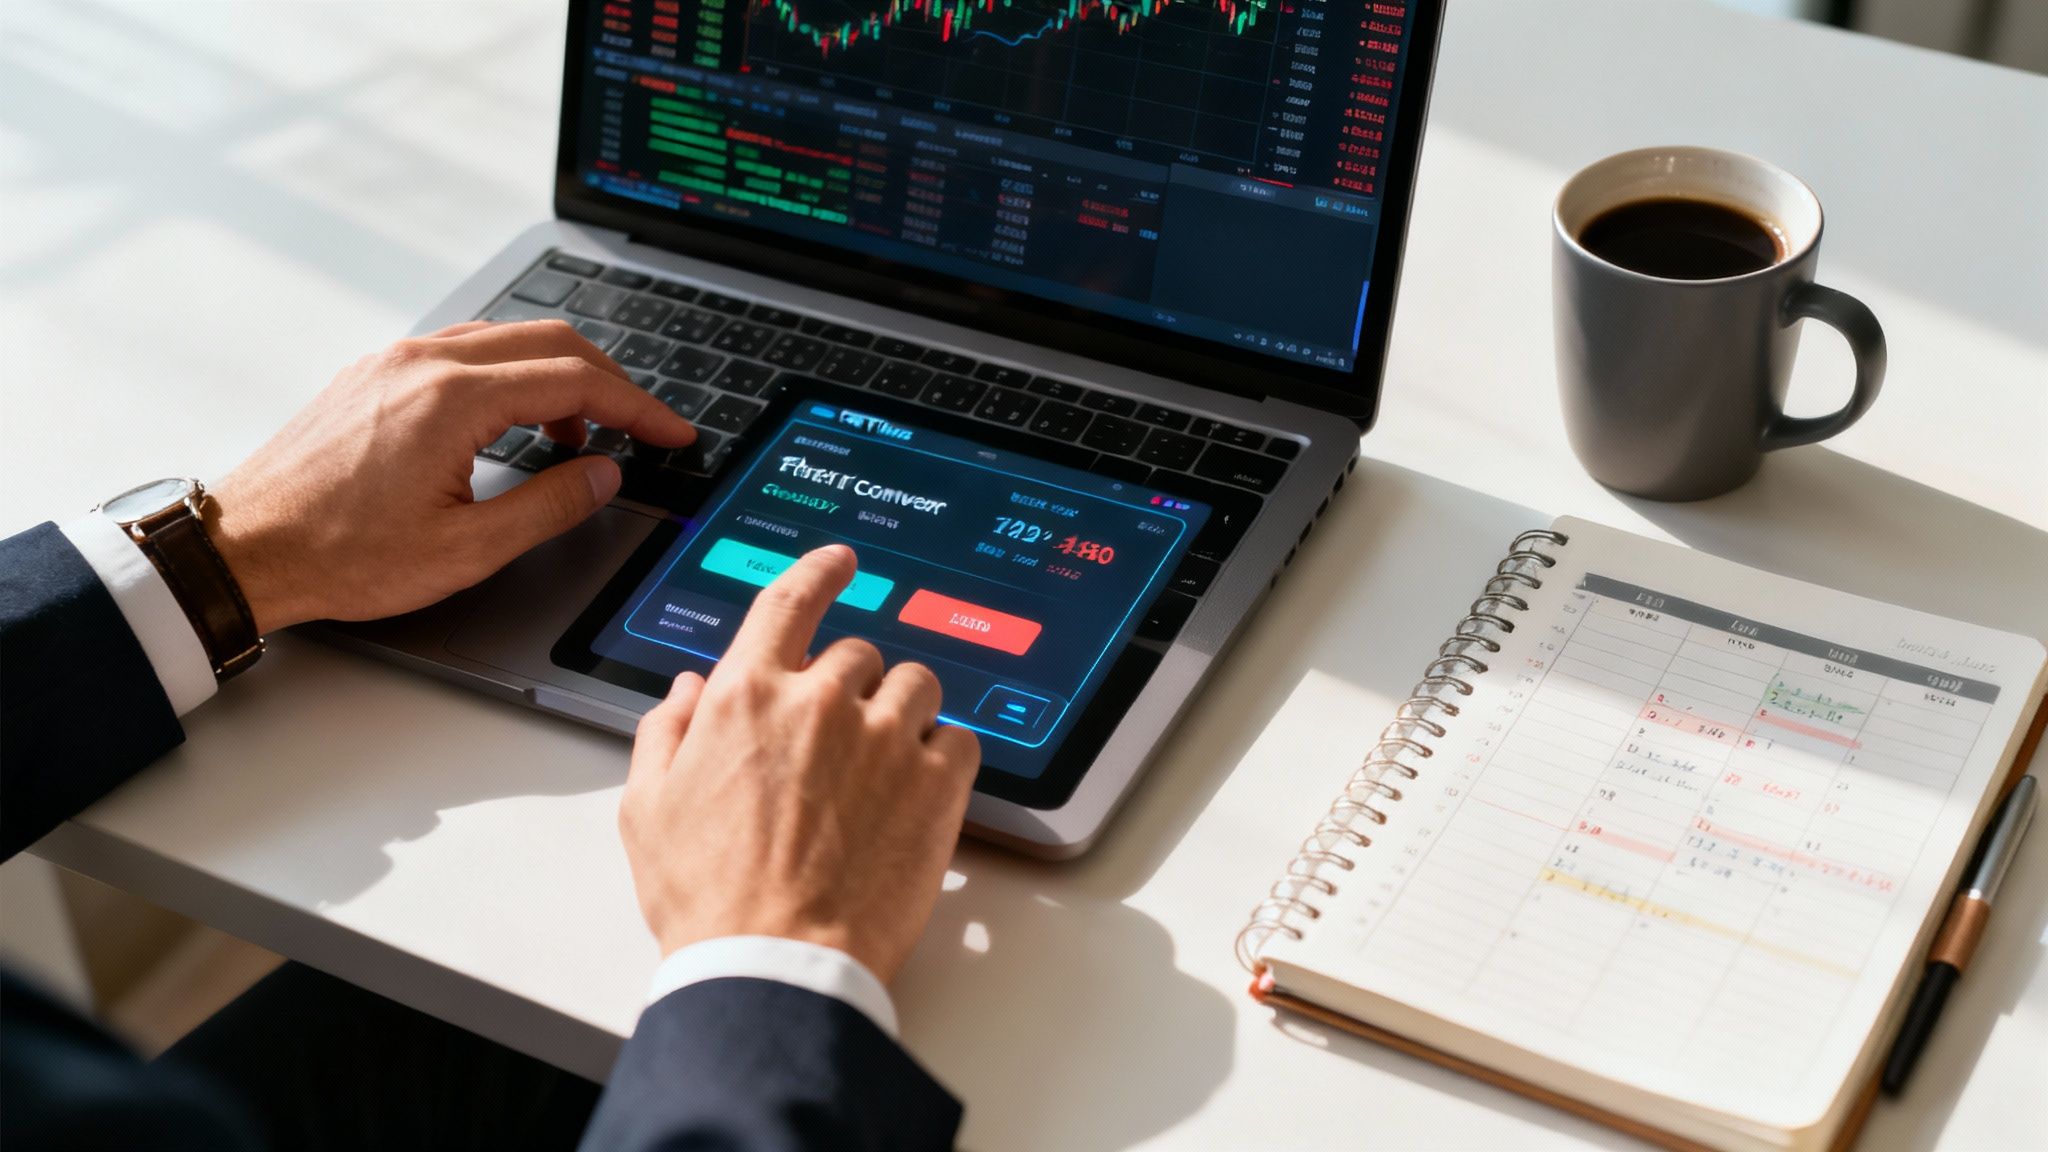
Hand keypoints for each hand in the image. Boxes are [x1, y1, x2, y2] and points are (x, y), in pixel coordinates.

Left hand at [208, 321, 694, 633]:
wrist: (245, 549)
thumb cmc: (339, 554)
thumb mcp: (465, 550)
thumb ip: (548, 506)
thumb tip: (601, 475)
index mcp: (452, 398)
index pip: (576, 381)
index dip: (638, 407)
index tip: (671, 433)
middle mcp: (423, 361)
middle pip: (550, 341)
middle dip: (610, 383)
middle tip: (642, 428)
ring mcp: (395, 359)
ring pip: (507, 338)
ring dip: (557, 377)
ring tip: (577, 438)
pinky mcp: (375, 372)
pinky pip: (465, 349)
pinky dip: (511, 376)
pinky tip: (514, 421)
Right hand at [620, 545, 980, 983]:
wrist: (776, 965)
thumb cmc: (708, 900)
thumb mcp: (647, 811)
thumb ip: (665, 734)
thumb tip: (688, 690)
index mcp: (746, 696)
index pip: (791, 600)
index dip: (820, 570)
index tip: (842, 560)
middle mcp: (820, 702)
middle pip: (858, 654)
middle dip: (853, 687)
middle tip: (841, 743)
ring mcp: (884, 739)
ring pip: (916, 685)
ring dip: (904, 712)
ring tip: (885, 766)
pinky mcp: (936, 784)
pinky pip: (959, 738)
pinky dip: (945, 756)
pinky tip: (919, 792)